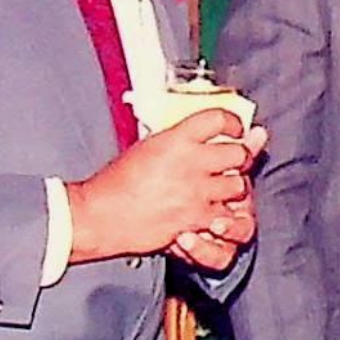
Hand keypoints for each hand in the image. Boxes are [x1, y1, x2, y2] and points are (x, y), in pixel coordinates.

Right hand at [67, 112, 267, 263]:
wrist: (98, 215)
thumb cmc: (115, 182)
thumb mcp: (148, 145)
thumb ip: (177, 138)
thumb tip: (198, 132)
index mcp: (177, 139)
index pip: (219, 118)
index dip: (233, 122)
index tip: (235, 128)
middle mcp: (191, 163)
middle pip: (239, 153)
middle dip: (241, 157)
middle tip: (235, 161)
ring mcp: (196, 193)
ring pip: (240, 186)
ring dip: (236, 188)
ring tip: (226, 189)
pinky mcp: (194, 220)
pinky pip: (227, 219)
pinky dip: (226, 219)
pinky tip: (219, 215)